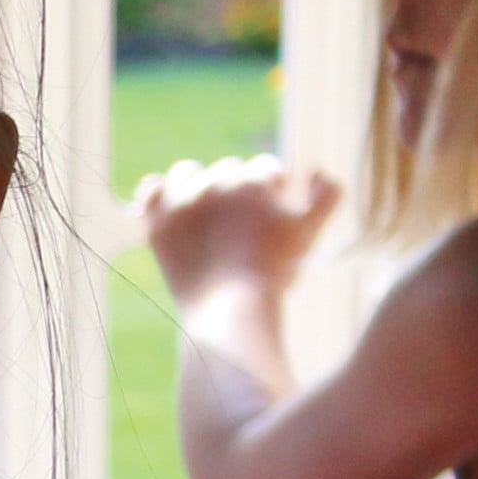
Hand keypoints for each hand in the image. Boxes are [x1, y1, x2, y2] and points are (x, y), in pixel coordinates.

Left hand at [136, 153, 342, 305]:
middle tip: (236, 222)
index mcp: (254, 179)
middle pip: (227, 171)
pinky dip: (156, 193)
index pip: (264, 169)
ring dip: (194, 183)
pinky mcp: (157, 225)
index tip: (267, 214)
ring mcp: (183, 203)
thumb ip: (328, 195)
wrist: (229, 309)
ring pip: (186, 172)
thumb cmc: (274, 272)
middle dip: (236, 190)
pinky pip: (149, 191)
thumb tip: (315, 172)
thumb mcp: (310, 232)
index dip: (269, 190)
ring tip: (203, 209)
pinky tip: (166, 207)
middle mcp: (216, 183)